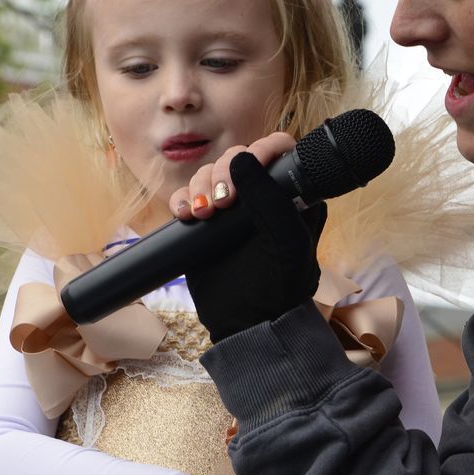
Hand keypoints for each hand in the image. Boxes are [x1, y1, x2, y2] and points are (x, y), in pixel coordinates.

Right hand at [177, 150, 325, 340]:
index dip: (260, 152)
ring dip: (199, 187)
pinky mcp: (206, 220)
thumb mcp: (285, 243)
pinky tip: (186, 216)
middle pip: (236, 157)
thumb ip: (271, 199)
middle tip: (219, 205)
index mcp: (292, 195)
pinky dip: (182, 199)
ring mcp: (232, 207)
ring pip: (208, 173)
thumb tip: (242, 157)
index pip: (278, 151)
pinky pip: (188, 194)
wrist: (245, 323)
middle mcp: (262, 195)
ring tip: (202, 215)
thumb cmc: (278, 288)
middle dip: (221, 174)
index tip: (244, 172)